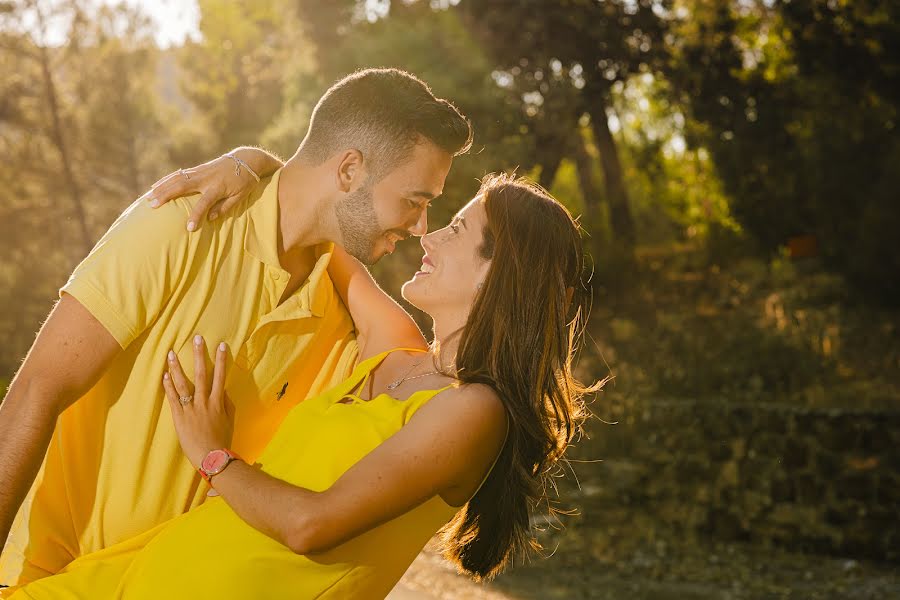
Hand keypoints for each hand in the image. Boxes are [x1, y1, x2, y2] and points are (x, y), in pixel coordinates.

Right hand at [143, 155, 256, 230]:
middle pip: (182, 187)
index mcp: (218, 188)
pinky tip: (156, 185)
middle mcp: (206, 179)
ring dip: (161, 187)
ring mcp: (200, 172)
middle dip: (166, 195)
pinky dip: (166, 179)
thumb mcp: (240, 196)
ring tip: (148, 197)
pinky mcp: (198, 168)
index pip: (205, 204)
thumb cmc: (245, 181)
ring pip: (177, 178)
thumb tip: (210, 219)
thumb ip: (225, 207)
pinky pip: (179, 174)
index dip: (196, 216)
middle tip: (152, 205)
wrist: (247, 159)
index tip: (189, 228)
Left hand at [163, 335, 234, 468]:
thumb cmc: (222, 440)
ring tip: (171, 353)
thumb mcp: (229, 420)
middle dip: (199, 355)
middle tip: (197, 338)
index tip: (222, 345)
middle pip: (202, 374)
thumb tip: (223, 390)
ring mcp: (191, 408)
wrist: (211, 457)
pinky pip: (173, 398)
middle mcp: (204, 401)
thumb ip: (226, 404)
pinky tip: (164, 375)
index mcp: (218, 402)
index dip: (221, 360)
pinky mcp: (179, 417)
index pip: (220, 376)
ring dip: (177, 367)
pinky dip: (168, 386)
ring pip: (184, 383)